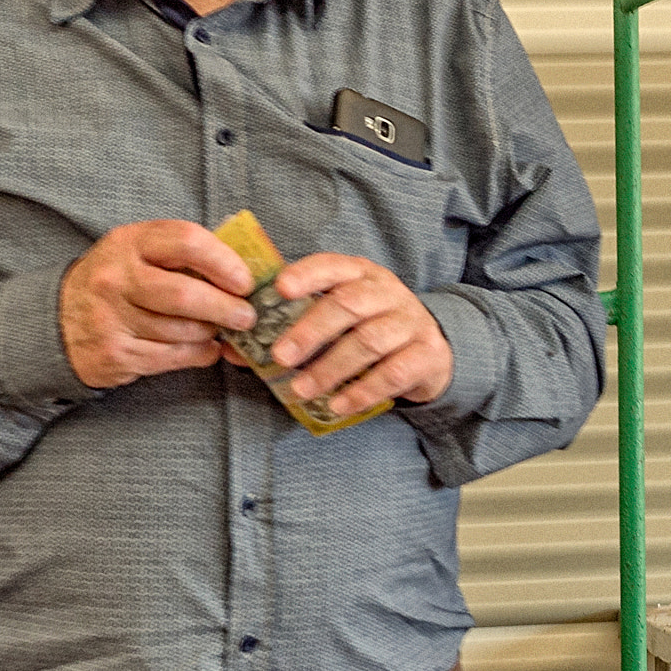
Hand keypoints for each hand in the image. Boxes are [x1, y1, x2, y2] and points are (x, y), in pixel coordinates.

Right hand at [60, 221, 255, 389]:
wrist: (56, 321)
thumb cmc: (113, 282)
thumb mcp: (136, 252)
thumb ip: (182, 253)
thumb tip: (242, 266)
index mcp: (129, 242)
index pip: (186, 241)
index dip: (224, 261)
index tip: (244, 280)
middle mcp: (117, 278)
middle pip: (185, 294)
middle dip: (226, 308)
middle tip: (246, 316)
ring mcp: (112, 318)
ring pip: (181, 331)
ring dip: (211, 333)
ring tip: (220, 330)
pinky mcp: (116, 353)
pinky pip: (172, 357)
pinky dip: (199, 354)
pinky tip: (206, 348)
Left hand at [268, 253, 453, 415]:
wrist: (430, 350)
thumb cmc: (371, 327)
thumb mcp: (341, 314)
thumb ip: (298, 322)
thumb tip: (240, 347)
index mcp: (361, 273)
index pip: (333, 265)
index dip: (307, 275)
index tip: (280, 289)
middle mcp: (387, 292)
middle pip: (348, 304)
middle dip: (311, 331)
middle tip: (281, 356)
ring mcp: (411, 322)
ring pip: (368, 341)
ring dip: (330, 368)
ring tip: (301, 389)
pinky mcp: (427, 354)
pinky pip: (393, 374)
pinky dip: (362, 391)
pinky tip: (338, 405)